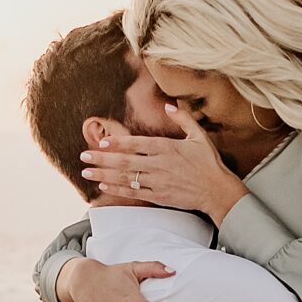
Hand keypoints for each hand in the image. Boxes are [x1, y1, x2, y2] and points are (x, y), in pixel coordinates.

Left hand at [81, 106, 247, 222]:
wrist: (217, 191)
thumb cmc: (209, 163)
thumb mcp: (199, 136)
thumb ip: (183, 119)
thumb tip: (169, 106)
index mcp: (167, 147)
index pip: (136, 143)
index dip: (117, 143)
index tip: (102, 141)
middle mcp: (158, 164)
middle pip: (124, 160)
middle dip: (101, 158)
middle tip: (84, 155)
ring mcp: (157, 181)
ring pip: (125, 177)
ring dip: (103, 174)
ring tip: (86, 172)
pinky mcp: (158, 196)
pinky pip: (133, 192)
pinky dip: (117, 189)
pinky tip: (104, 185)